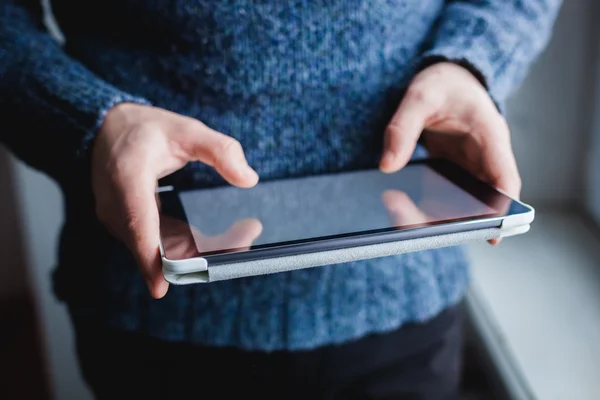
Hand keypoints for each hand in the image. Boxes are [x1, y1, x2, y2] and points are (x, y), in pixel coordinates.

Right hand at [92, 103, 258, 297]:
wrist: (104, 129)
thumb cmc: (144, 129)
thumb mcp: (187, 130)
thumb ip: (220, 150)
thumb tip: (249, 178)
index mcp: (128, 178)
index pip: (138, 222)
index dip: (148, 257)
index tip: (160, 287)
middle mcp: (114, 204)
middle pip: (152, 244)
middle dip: (194, 254)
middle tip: (244, 240)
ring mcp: (114, 218)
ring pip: (153, 248)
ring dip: (190, 251)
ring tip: (239, 237)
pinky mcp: (122, 225)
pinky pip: (150, 243)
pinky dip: (178, 245)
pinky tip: (209, 241)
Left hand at [379, 62, 520, 243]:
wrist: (449, 75)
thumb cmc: (443, 81)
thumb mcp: (420, 95)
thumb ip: (403, 127)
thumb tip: (387, 166)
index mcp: (490, 135)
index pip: (505, 178)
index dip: (504, 208)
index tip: (495, 232)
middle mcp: (485, 156)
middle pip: (483, 198)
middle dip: (457, 217)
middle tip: (422, 226)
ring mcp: (471, 165)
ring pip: (464, 200)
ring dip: (437, 213)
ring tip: (399, 210)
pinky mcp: (456, 170)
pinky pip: (447, 194)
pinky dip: (427, 204)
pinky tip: (401, 204)